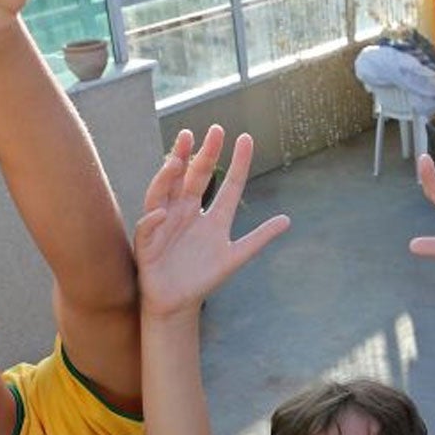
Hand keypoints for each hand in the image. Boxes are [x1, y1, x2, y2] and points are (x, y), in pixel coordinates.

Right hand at [134, 126, 291, 317]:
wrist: (178, 302)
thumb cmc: (204, 277)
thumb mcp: (235, 256)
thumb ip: (259, 238)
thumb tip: (287, 220)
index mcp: (211, 216)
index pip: (227, 185)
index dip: (237, 163)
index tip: (246, 138)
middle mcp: (187, 212)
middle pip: (195, 179)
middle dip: (202, 155)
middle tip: (213, 131)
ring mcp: (165, 224)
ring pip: (165, 193)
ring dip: (169, 177)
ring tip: (177, 161)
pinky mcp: (148, 243)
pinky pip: (148, 227)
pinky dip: (154, 220)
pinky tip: (162, 213)